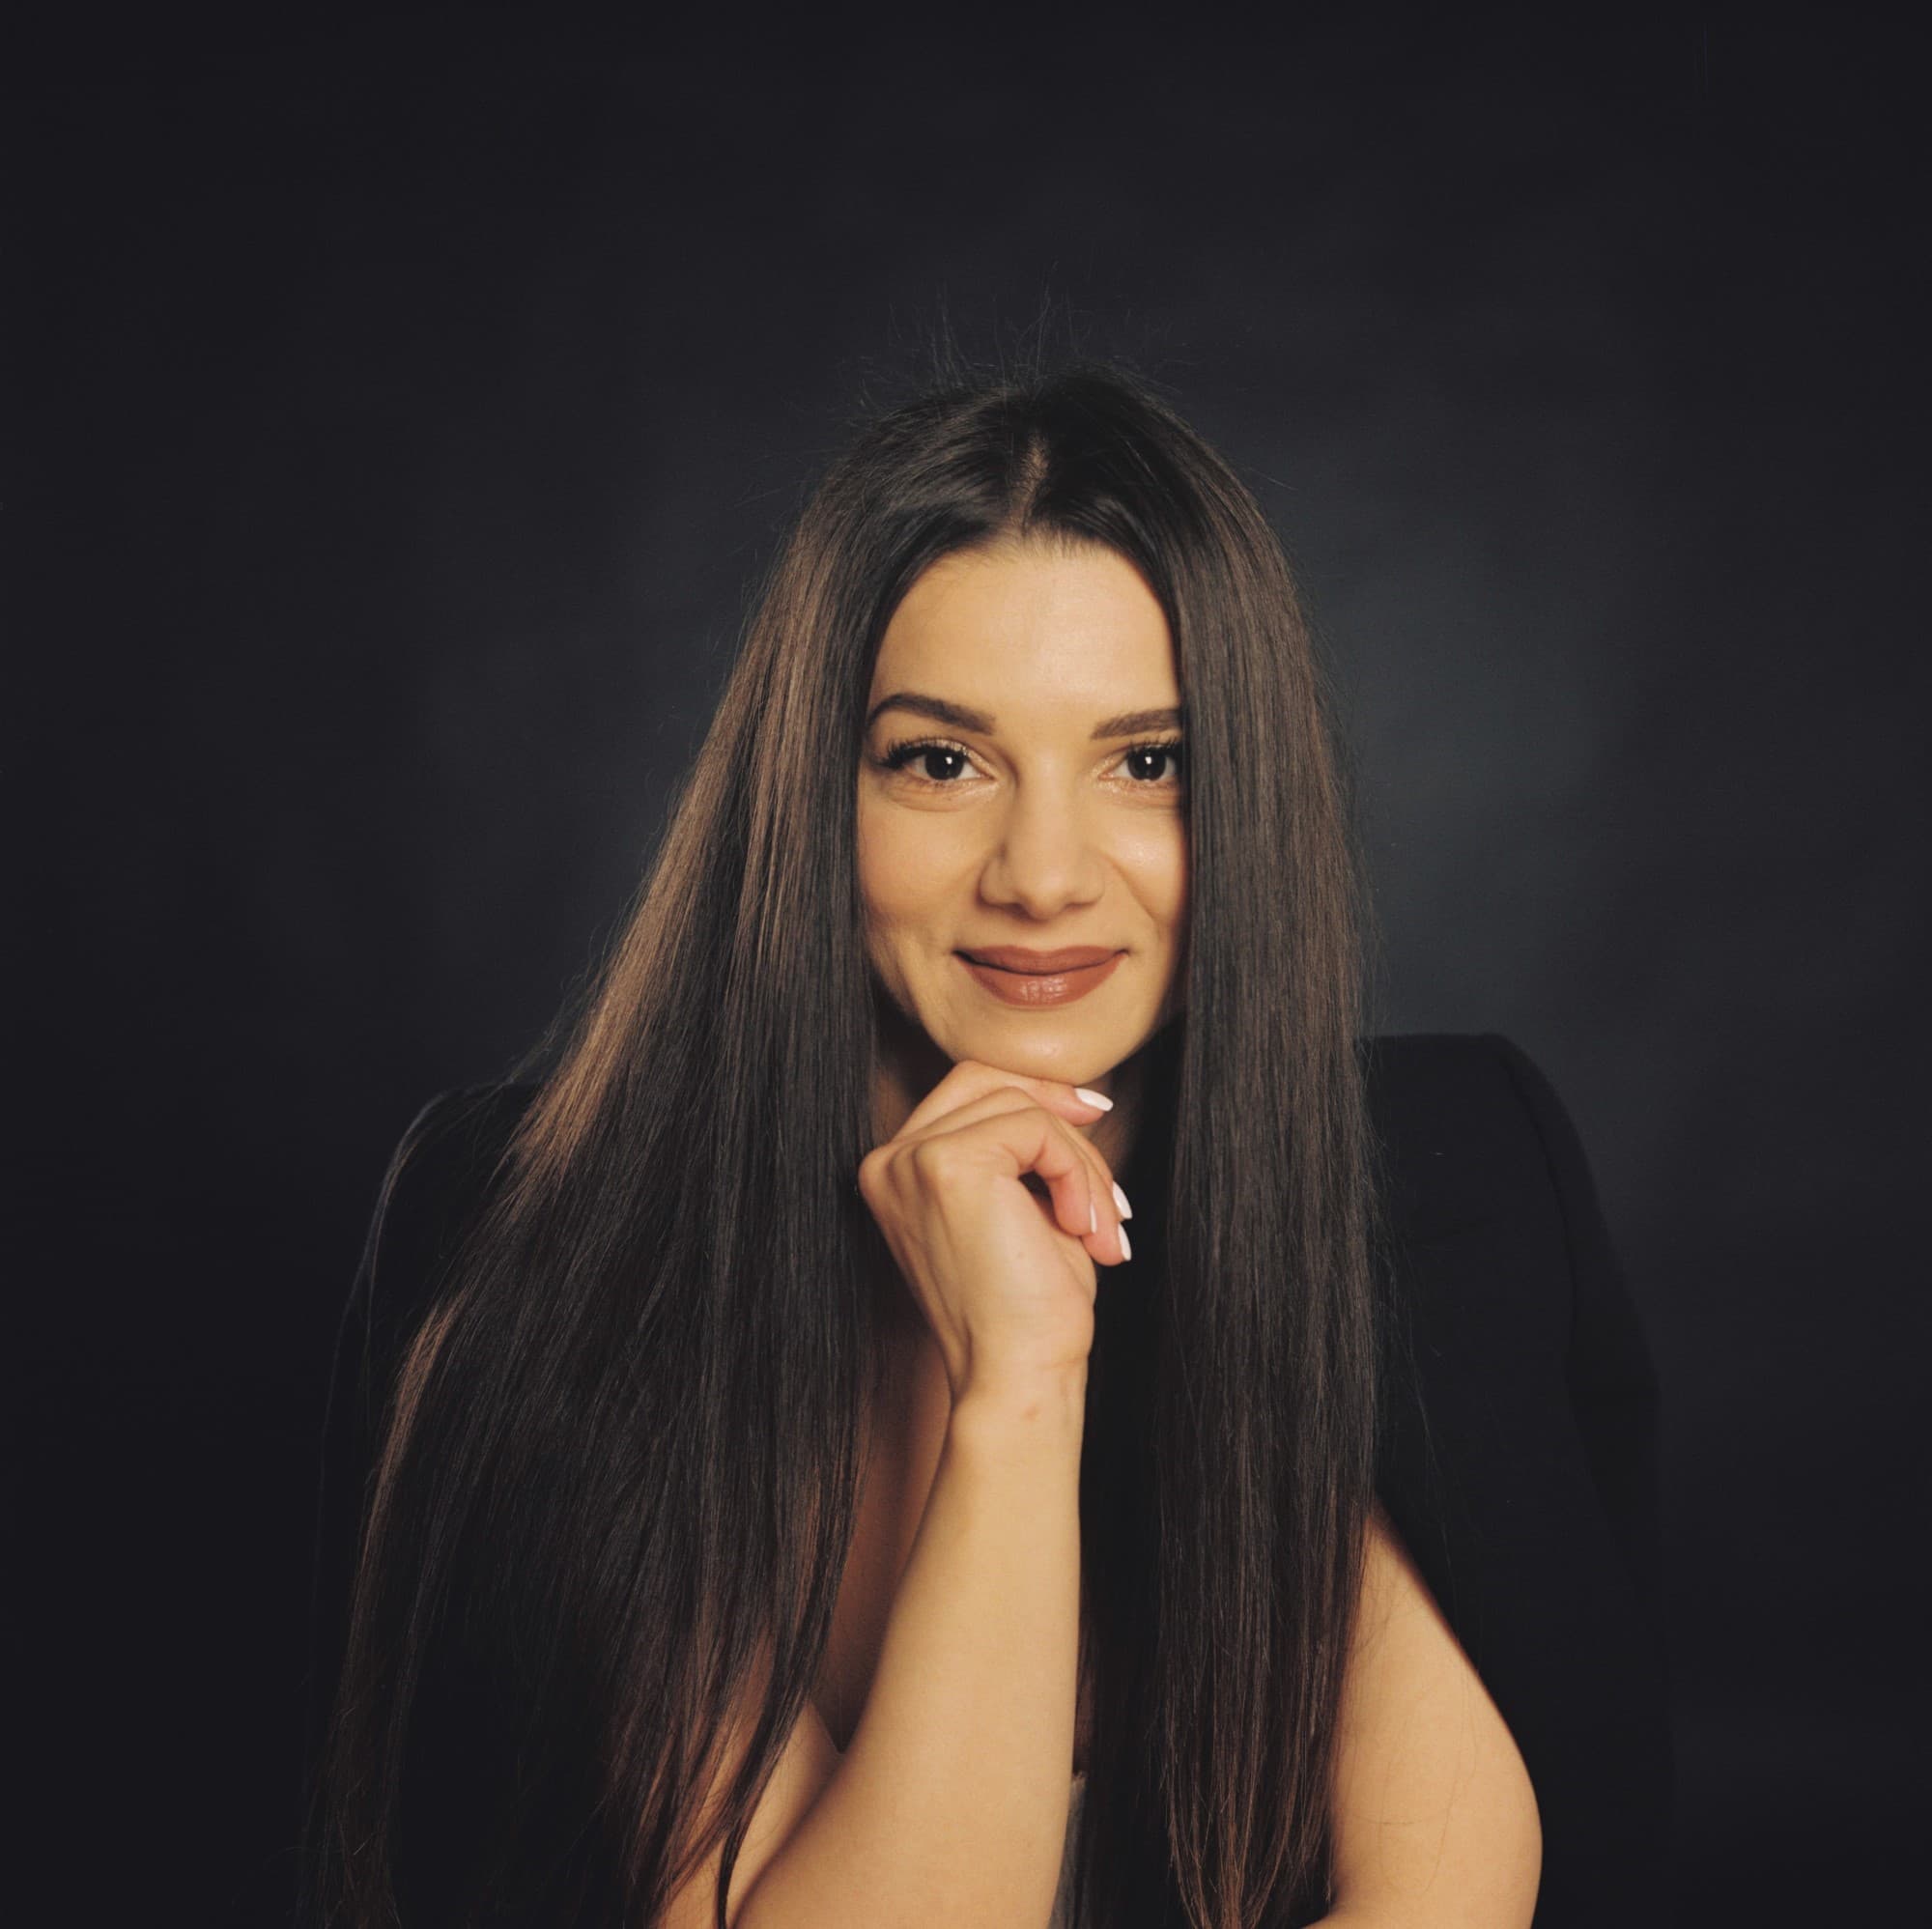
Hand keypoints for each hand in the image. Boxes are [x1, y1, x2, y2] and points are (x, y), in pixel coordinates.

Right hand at [857, 1060, 1132, 1406]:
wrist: (1016, 1378)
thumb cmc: (1025, 1311)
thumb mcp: (1022, 1209)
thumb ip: (1025, 1151)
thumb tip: (1072, 1095)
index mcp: (896, 1172)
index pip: (967, 1091)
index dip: (1036, 1095)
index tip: (1092, 1117)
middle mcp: (889, 1161)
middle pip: (987, 1081)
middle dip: (1061, 1122)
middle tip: (1105, 1185)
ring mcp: (912, 1160)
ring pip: (1022, 1107)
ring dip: (1081, 1165)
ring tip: (1100, 1229)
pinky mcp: (949, 1166)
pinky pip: (1037, 1129)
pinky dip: (1077, 1174)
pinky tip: (1083, 1229)